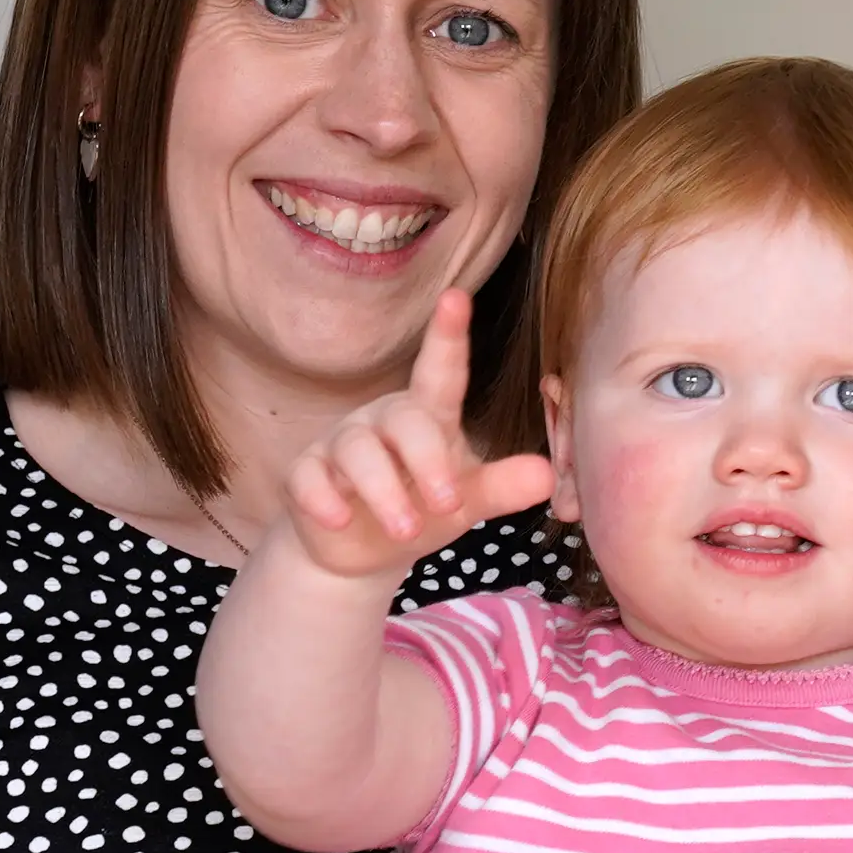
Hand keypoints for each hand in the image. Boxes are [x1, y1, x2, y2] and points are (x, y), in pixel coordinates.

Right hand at [280, 290, 556, 582]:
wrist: (362, 554)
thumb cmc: (422, 510)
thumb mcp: (466, 501)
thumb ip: (501, 487)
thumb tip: (548, 475)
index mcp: (428, 417)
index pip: (440, 372)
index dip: (447, 336)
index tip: (456, 299)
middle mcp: (383, 422)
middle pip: (404, 421)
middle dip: (427, 460)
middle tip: (449, 504)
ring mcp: (340, 445)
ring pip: (357, 452)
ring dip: (383, 491)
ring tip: (408, 531)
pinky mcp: (304, 475)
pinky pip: (308, 477)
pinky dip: (323, 499)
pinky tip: (340, 520)